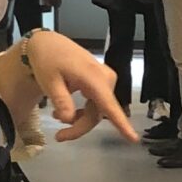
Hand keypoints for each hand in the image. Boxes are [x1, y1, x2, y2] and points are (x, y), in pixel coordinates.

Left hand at [23, 30, 140, 142]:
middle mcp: (105, 79)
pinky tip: (64, 112)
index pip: (109, 105)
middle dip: (79, 127)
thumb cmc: (48, 59)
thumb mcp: (49, 81)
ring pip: (97, 111)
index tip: (133, 139)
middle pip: (98, 113)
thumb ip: (61, 100)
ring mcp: (105, 80)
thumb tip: (69, 119)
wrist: (48, 43)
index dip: (121, 124)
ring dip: (79, 119)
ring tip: (56, 117)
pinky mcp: (101, 82)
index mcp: (94, 77)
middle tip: (59, 136)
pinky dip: (82, 111)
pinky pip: (96, 103)